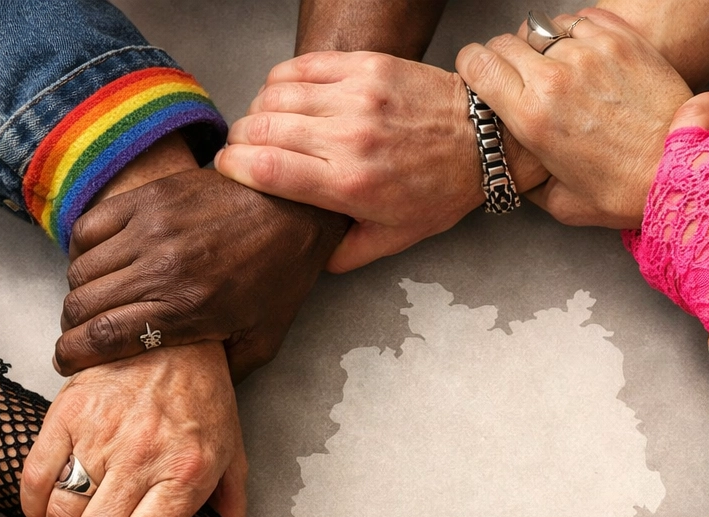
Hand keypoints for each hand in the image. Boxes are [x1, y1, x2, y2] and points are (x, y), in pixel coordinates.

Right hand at [21, 342, 243, 516]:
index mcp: (187, 471)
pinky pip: (37, 475)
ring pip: (63, 511)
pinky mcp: (67, 414)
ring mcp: (100, 434)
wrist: (173, 337)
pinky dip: (33, 510)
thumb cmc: (205, 401)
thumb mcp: (234, 456)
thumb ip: (231, 509)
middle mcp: (142, 455)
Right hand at [56, 169, 345, 380]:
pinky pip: (88, 229)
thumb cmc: (279, 279)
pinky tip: (101, 266)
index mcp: (188, 308)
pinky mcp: (145, 199)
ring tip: (93, 305)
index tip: (67, 364)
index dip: (74, 355)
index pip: (105, 337)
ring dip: (79, 292)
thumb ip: (225, 373)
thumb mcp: (263, 340)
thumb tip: (193, 400)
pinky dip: (83, 252)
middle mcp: (162, 268)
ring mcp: (150, 228)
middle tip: (80, 337)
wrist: (292, 210)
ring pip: (80, 269)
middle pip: (83, 305)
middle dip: (71, 329)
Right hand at [217, 52, 536, 272]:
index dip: (234, 167)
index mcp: (351, 185)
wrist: (480, 142)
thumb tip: (311, 258)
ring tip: (264, 126)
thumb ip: (347, 253)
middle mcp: (350, 137)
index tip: (228, 170)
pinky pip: (300, 66)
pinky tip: (284, 98)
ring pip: (274, 94)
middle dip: (240, 140)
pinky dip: (280, 81)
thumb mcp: (395, 238)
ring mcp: (357, 96)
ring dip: (258, 110)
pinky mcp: (365, 66)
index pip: (267, 169)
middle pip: (261, 128)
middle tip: (243, 151)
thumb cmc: (440, 191)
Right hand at [456, 8, 691, 226]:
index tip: (479, 77)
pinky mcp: (620, 38)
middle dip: (503, 59)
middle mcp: (555, 78)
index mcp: (531, 118)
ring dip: (542, 48)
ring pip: (543, 30)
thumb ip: (529, 180)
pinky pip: (579, 20)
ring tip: (557, 73)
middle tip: (516, 79)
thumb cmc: (623, 192)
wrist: (680, 169)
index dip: (472, 67)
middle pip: (505, 42)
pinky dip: (574, 35)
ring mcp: (589, 52)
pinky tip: (583, 58)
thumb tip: (515, 167)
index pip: (478, 64)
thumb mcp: (562, 203)